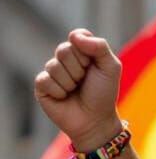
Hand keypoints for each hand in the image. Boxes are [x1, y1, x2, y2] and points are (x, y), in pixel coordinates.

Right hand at [33, 29, 123, 149]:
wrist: (96, 121)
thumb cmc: (104, 94)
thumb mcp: (111, 68)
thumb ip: (100, 47)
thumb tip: (75, 37)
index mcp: (81, 51)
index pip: (76, 36)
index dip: (86, 52)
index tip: (93, 65)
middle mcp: (64, 59)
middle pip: (63, 50)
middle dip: (79, 69)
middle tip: (84, 81)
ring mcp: (52, 72)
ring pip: (54, 66)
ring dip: (70, 82)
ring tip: (75, 91)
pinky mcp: (42, 86)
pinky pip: (45, 80)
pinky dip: (59, 91)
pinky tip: (64, 98)